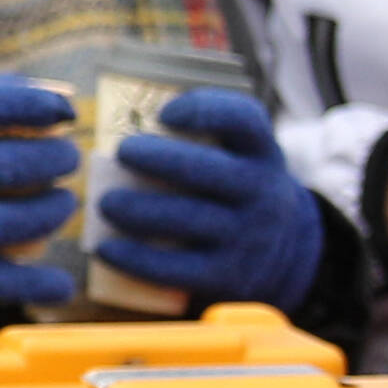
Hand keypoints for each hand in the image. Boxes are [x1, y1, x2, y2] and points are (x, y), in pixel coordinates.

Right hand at [0, 79, 81, 308]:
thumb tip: (65, 104)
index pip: (1, 107)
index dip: (43, 107)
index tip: (64, 113)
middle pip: (14, 167)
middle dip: (58, 160)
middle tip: (65, 158)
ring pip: (9, 224)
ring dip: (52, 213)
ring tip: (62, 200)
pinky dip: (29, 285)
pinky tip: (63, 287)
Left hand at [93, 89, 327, 308]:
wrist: (283, 255)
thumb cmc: (236, 191)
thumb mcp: (240, 157)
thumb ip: (202, 138)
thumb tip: (122, 132)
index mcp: (260, 152)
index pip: (242, 119)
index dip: (202, 110)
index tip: (164, 115)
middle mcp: (262, 192)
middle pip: (206, 170)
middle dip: (157, 159)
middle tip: (121, 153)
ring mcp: (247, 237)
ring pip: (187, 219)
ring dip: (138, 209)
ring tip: (105, 203)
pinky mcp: (226, 277)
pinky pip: (175, 268)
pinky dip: (135, 258)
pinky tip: (105, 248)